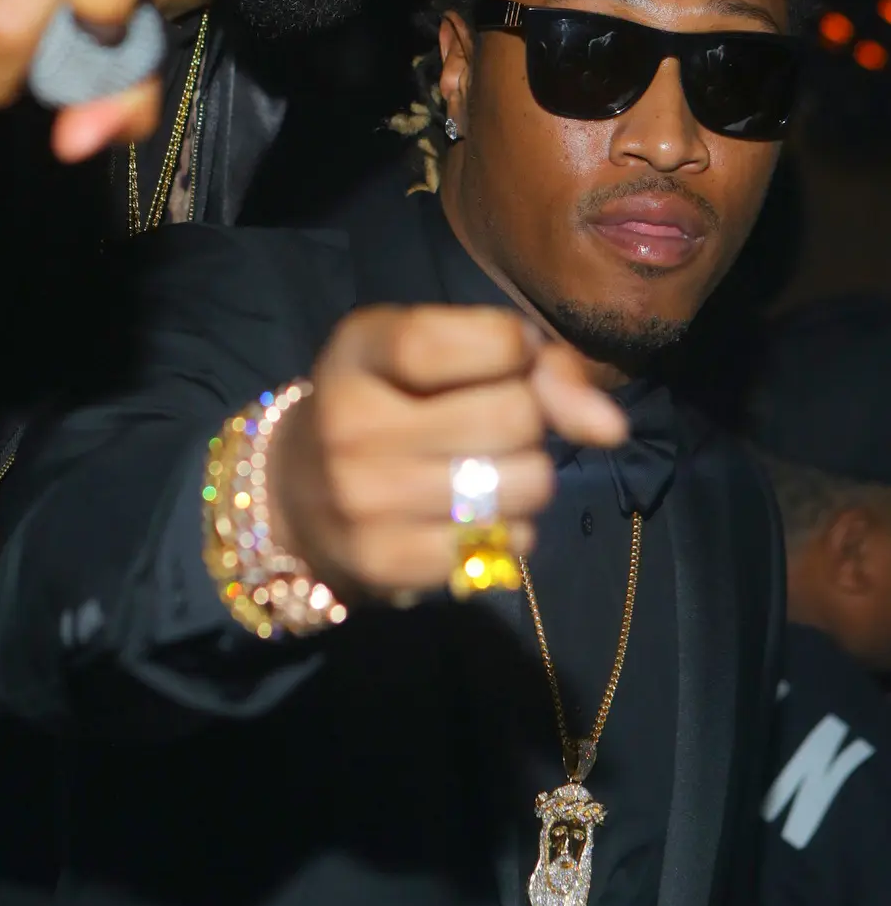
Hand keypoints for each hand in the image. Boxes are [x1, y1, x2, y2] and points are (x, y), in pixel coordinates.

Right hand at [265, 306, 628, 598]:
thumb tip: (611, 428)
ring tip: (490, 471)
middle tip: (493, 425)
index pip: (487, 341)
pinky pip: (508, 544)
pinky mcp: (386, 564)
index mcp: (363, 349)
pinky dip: (513, 531)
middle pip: (515, 415)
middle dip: (528, 419)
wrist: (294, 497)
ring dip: (530, 478)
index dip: (518, 349)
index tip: (503, 358)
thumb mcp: (435, 358)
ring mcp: (365, 499)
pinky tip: (474, 517)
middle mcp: (353, 421)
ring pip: (525, 483)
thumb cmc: (388, 406)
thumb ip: (531, 366)